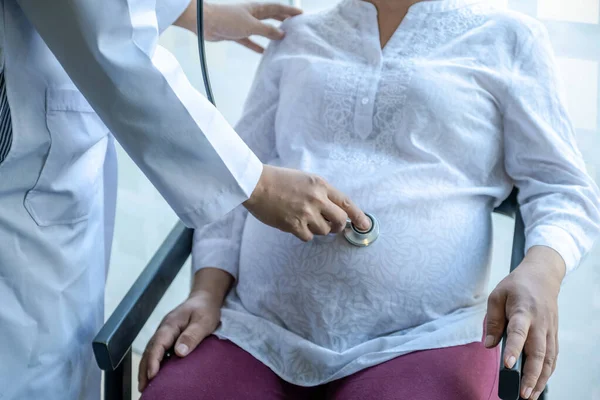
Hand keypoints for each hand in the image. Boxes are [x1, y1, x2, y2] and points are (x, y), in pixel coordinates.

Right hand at [138, 276, 226, 391]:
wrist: (204, 298)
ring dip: (146, 368)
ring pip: (151, 351)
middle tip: (142, 388)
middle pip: (150, 350)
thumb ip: (192, 335)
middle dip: (144, 369)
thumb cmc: (205, 309)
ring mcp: (165, 333)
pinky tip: (155, 375)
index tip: (152, 376)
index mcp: (170, 325)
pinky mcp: (168, 337)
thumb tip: (180, 352)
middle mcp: (164, 329)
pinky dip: (154, 363)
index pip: (158, 344)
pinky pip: (158, 351)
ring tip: (144, 386)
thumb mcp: (203, 321)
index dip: (153, 361)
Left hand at [175, 1, 302, 52]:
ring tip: (283, 40)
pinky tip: (264, 52)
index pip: (277, 8)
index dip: (289, 11)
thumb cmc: (228, 19)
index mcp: (256, 8)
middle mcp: (251, 15)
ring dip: (271, 35)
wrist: (205, 22)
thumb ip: (267, 30)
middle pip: (271, 18)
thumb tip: (282, 34)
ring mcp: (244, 24)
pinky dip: (257, 46)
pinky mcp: (236, 34)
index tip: (301, 14)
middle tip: (295, 26)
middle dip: (283, 21)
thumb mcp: (251, 25)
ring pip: (261, 30)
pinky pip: (250, 41)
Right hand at [243, 165, 370, 241]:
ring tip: (304, 219)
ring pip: (324, 231)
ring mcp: (305, 213)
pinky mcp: (293, 225)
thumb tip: (334, 210)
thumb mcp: (305, 179)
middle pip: (340, 220)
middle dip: (338, 226)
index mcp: (321, 185)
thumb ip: (321, 192)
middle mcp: (316, 199)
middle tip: (333, 226)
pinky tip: (294, 225)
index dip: (359, 216)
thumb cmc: (279, 180)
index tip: (365, 225)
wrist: (256, 184)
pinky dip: (304, 234)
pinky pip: (308, 237)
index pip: (346, 203)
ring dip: (317, 229)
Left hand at [485, 246, 565, 399]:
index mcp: (523, 311)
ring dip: (540, 379)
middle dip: (531, 374)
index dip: (514, 349)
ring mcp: (549, 330)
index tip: (507, 365)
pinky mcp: (553, 334)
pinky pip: (552, 357)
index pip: (518, 332)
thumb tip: (489, 346)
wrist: (542, 276)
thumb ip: (492, 321)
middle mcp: (540, 323)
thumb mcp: (496, 296)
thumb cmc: (516, 286)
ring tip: (529, 395)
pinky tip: (538, 384)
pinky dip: (548, 372)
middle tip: (522, 392)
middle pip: (538, 351)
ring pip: (548, 358)